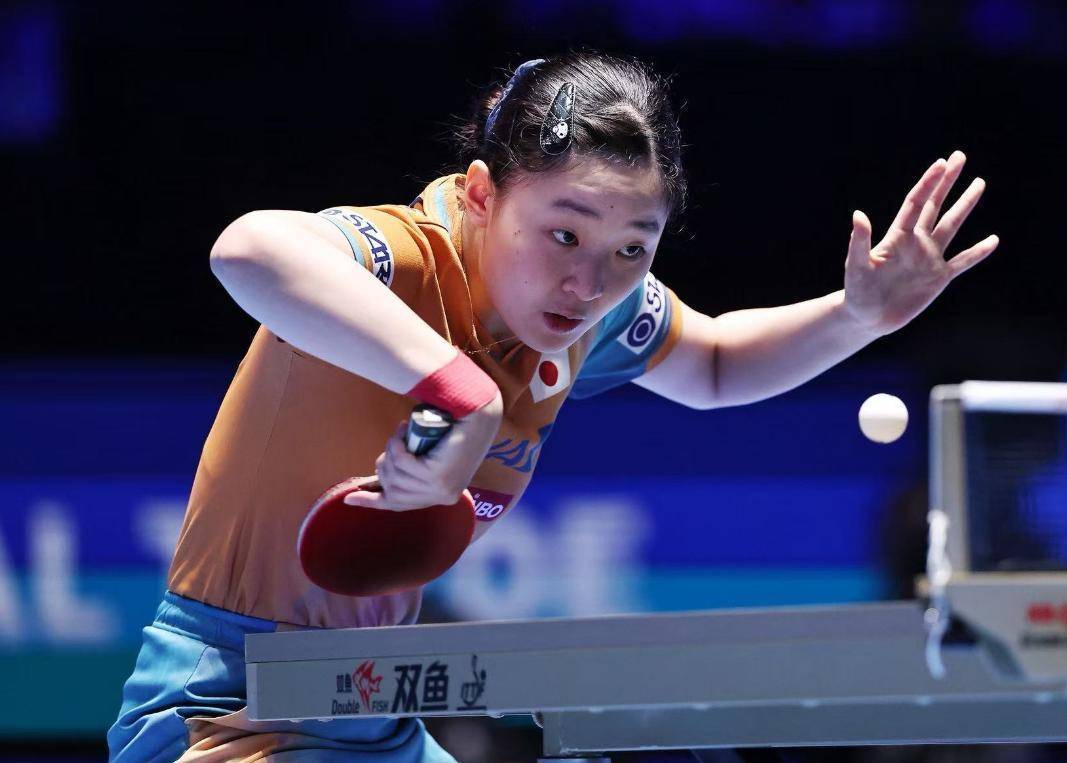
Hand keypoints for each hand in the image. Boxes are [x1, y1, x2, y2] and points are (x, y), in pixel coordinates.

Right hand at [342, 392, 503, 510]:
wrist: (476, 413)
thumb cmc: (452, 429)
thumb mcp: (430, 453)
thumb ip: (413, 468)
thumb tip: (382, 475)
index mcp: (442, 496)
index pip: (399, 505)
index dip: (371, 502)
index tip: (349, 499)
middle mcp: (443, 497)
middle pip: (391, 489)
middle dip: (384, 465)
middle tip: (393, 444)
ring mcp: (441, 490)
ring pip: (395, 476)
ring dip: (391, 451)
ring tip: (400, 434)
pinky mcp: (438, 478)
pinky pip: (402, 463)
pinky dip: (397, 445)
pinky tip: (402, 431)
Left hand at [843, 150, 998, 335]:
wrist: (866, 317)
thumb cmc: (857, 291)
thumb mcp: (856, 265)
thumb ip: (859, 241)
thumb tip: (858, 214)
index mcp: (897, 237)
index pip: (916, 203)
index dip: (928, 183)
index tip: (942, 162)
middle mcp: (916, 243)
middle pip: (935, 206)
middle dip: (947, 181)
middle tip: (959, 156)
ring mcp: (929, 259)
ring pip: (951, 226)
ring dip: (965, 205)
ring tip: (979, 183)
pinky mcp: (938, 278)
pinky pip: (962, 262)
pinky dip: (977, 252)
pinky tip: (993, 240)